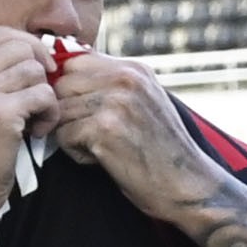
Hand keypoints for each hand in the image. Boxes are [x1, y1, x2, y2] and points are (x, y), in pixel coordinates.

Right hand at [0, 26, 61, 216]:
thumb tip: (31, 54)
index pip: (1, 35)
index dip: (29, 47)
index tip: (39, 71)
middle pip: (21, 46)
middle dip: (41, 69)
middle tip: (41, 97)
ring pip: (35, 70)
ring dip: (46, 96)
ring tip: (36, 121)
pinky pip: (43, 95)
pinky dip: (49, 114)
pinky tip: (37, 132)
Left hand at [48, 49, 216, 216]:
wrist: (186, 184)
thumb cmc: (159, 150)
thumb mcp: (143, 102)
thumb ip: (112, 85)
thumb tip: (63, 75)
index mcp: (133, 69)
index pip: (74, 62)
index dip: (69, 89)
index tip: (81, 112)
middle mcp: (125, 78)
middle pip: (61, 85)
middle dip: (67, 112)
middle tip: (89, 134)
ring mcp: (116, 101)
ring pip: (60, 111)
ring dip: (71, 134)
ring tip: (100, 147)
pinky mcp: (105, 128)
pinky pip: (63, 135)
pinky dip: (76, 153)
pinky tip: (102, 159)